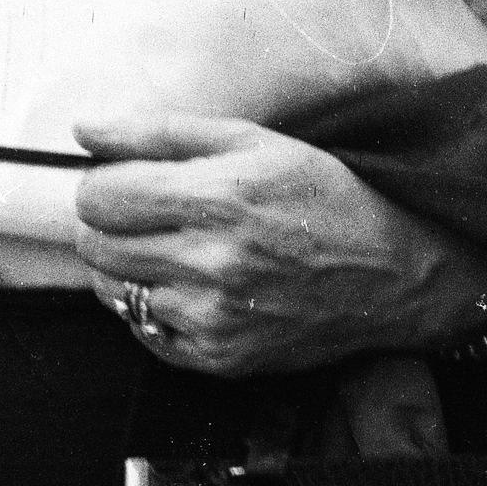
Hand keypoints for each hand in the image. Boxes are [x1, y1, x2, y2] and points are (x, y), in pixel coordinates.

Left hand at [71, 110, 480, 375]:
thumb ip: (166, 134)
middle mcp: (213, 261)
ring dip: (133, 268)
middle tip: (157, 219)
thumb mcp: (261, 145)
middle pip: (94, 245)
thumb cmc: (332, 200)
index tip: (135, 185)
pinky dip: (160, 308)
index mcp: (221, 198)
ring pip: (112, 290)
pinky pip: (144, 331)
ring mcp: (214, 315)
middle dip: (114, 226)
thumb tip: (85, 130)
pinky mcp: (219, 355)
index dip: (107, 185)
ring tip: (181, 254)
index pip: (97, 196)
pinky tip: (201, 289)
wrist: (401, 277)